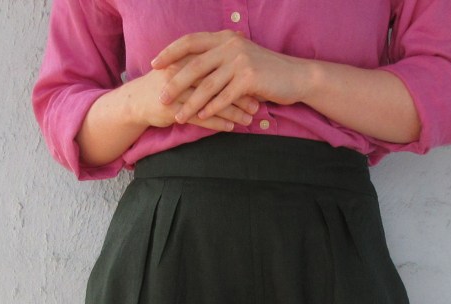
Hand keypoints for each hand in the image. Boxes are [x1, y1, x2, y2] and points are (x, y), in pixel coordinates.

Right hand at [124, 57, 259, 131]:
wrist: (137, 101)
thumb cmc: (165, 86)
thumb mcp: (182, 70)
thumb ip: (203, 65)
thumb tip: (230, 64)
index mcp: (187, 60)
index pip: (218, 67)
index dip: (238, 77)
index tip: (256, 87)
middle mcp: (182, 73)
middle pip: (217, 84)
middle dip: (239, 95)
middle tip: (257, 105)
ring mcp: (177, 92)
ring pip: (210, 102)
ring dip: (232, 112)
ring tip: (249, 120)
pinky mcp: (173, 110)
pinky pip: (199, 117)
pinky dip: (217, 123)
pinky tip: (231, 128)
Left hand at [150, 30, 311, 123]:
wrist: (295, 76)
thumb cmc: (266, 71)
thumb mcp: (241, 58)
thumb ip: (220, 58)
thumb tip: (196, 67)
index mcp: (224, 38)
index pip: (191, 41)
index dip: (171, 52)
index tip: (155, 64)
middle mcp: (230, 46)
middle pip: (194, 65)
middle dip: (175, 82)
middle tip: (161, 96)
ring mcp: (240, 62)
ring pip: (207, 84)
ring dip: (191, 102)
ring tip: (178, 115)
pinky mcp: (249, 79)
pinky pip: (224, 96)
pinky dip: (211, 109)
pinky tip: (201, 118)